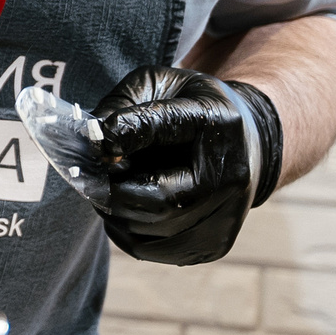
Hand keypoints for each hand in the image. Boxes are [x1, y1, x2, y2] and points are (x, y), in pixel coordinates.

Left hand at [92, 66, 282, 266]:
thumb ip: (124, 105)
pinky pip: (149, 250)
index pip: (164, 126)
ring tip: (111, 187)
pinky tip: (124, 209)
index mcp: (218, 123)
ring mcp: (227, 217)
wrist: (241, 141)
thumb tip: (96, 141)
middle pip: (157, 200)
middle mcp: (231, 176)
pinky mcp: (213, 245)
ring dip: (114, 212)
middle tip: (94, 175)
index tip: (98, 141)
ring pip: (149, 232)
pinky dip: (123, 232)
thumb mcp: (159, 84)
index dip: (124, 134)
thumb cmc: (189, 109)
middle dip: (113, 189)